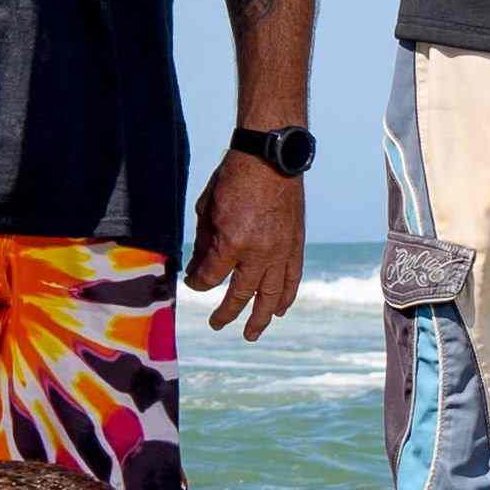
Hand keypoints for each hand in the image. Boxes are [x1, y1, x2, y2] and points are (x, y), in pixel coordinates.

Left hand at [184, 153, 304, 337]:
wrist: (271, 156)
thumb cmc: (234, 178)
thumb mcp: (207, 208)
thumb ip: (203, 242)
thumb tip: (196, 267)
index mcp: (232, 243)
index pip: (210, 276)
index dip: (198, 282)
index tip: (193, 281)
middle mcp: (259, 253)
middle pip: (240, 294)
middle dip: (226, 312)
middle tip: (215, 323)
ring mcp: (281, 251)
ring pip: (271, 295)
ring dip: (261, 317)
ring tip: (252, 333)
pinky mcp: (295, 245)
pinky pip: (292, 278)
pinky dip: (286, 296)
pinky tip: (281, 310)